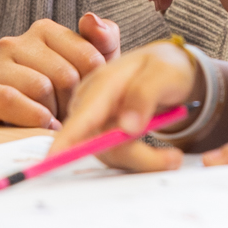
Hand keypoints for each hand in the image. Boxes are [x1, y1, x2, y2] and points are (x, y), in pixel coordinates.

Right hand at [0, 13, 120, 127]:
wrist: (20, 130)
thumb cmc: (62, 97)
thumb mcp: (92, 68)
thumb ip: (104, 39)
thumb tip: (89, 19)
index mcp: (43, 30)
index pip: (89, 57)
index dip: (95, 86)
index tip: (88, 98)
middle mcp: (14, 42)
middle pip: (65, 75)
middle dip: (73, 103)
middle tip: (70, 115)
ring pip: (39, 87)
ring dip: (53, 114)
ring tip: (53, 121)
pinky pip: (8, 99)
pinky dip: (31, 117)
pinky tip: (40, 125)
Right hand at [49, 41, 200, 171]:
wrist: (168, 69)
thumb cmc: (165, 67)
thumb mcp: (164, 73)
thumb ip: (145, 94)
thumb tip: (127, 127)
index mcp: (104, 83)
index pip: (81, 115)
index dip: (67, 139)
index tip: (53, 159)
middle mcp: (93, 103)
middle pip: (99, 143)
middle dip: (137, 157)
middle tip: (174, 159)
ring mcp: (96, 120)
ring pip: (110, 154)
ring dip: (143, 160)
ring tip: (173, 156)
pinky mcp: (103, 134)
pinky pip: (118, 155)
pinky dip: (142, 159)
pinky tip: (164, 154)